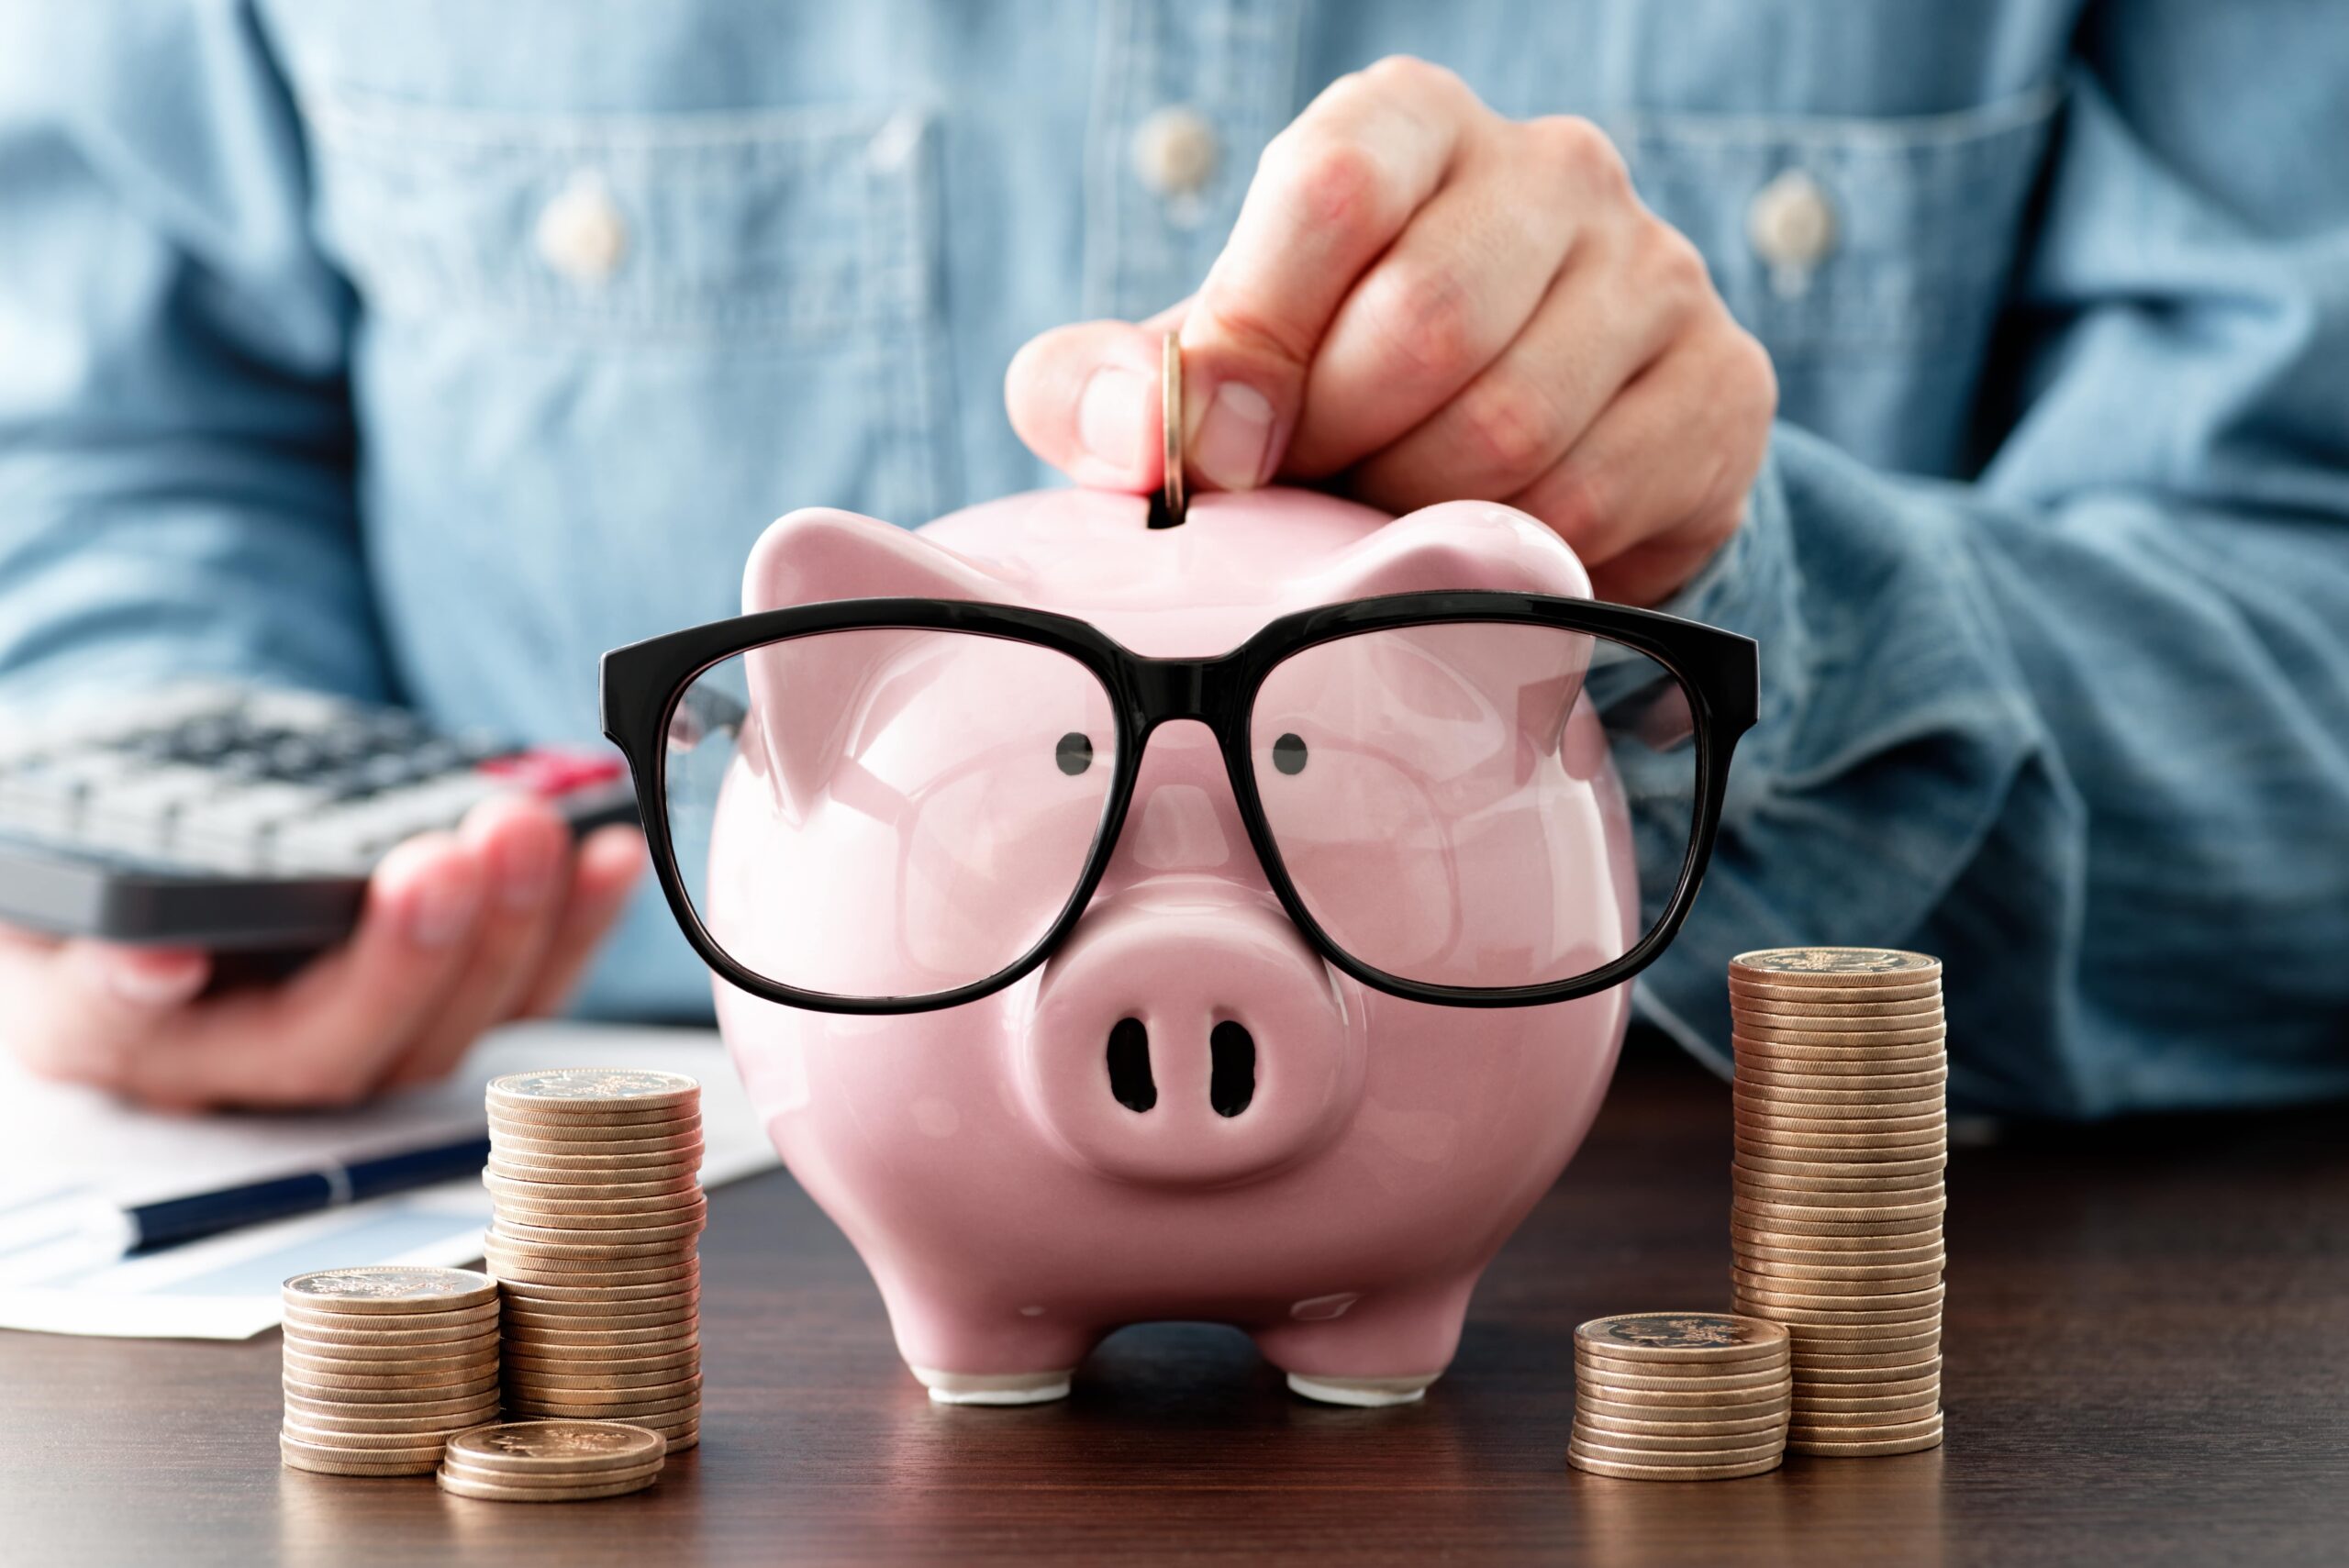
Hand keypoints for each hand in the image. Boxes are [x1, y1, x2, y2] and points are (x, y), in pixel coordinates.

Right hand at [0, 795, 644, 1108]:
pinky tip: (608, 854)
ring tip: (531, 832)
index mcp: (108, 1021)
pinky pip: (521, 999)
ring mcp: (352, 1051)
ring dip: (506, 932)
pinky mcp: (446, 1020)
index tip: (163, 958)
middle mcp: (229, 1069)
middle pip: (326, 1048)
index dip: (138, 996)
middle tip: (446, 858)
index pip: (116, 1023)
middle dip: (401, 954)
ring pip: (441, 1035)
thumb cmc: (133, 844)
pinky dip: (572, 925)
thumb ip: (109, 878)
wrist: (195, 853)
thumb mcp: (95, 837)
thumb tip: (151, 953)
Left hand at [1007, 57, 1775, 605]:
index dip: (1258, 340)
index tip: (1222, 459)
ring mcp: (1656, 272)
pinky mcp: (1722, 386)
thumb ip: (1109, 392)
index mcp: (1406, 126)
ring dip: (1421, 519)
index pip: (1334, 190)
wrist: (1512, 449)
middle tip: (1313, 507)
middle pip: (1427, 323)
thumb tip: (1131, 439)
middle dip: (1340, 452)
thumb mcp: (1201, 377)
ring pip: (1515, 430)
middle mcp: (1551, 168)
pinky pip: (1597, 505)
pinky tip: (1485, 552)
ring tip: (1392, 529)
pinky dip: (1514, 561)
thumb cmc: (1325, 393)